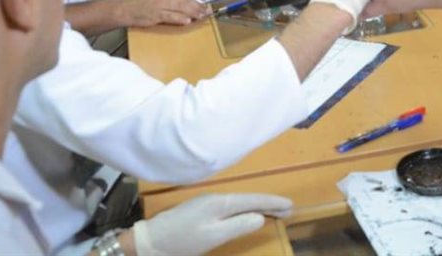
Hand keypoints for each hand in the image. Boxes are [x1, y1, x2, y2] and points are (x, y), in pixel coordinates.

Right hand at [122, 0, 208, 26]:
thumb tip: (190, 0)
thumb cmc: (143, 1)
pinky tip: (188, 21)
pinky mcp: (157, 15)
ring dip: (193, 12)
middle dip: (199, 5)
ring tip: (201, 16)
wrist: (127, 8)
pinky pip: (172, 17)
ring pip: (181, 7)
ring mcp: (161, 4)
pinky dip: (181, 19)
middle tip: (206, 10)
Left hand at [132, 193, 291, 255]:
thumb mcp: (213, 237)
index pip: (253, 200)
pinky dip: (245, 209)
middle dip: (268, 204)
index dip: (272, 203)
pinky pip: (231, 207)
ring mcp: (207, 203)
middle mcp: (216, 198)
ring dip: (257, 207)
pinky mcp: (201, 211)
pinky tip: (248, 215)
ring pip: (240, 203)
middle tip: (288, 211)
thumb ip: (238, 226)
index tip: (290, 206)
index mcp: (220, 202)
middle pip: (248, 199)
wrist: (151, 241)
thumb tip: (260, 217)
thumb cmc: (182, 241)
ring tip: (273, 213)